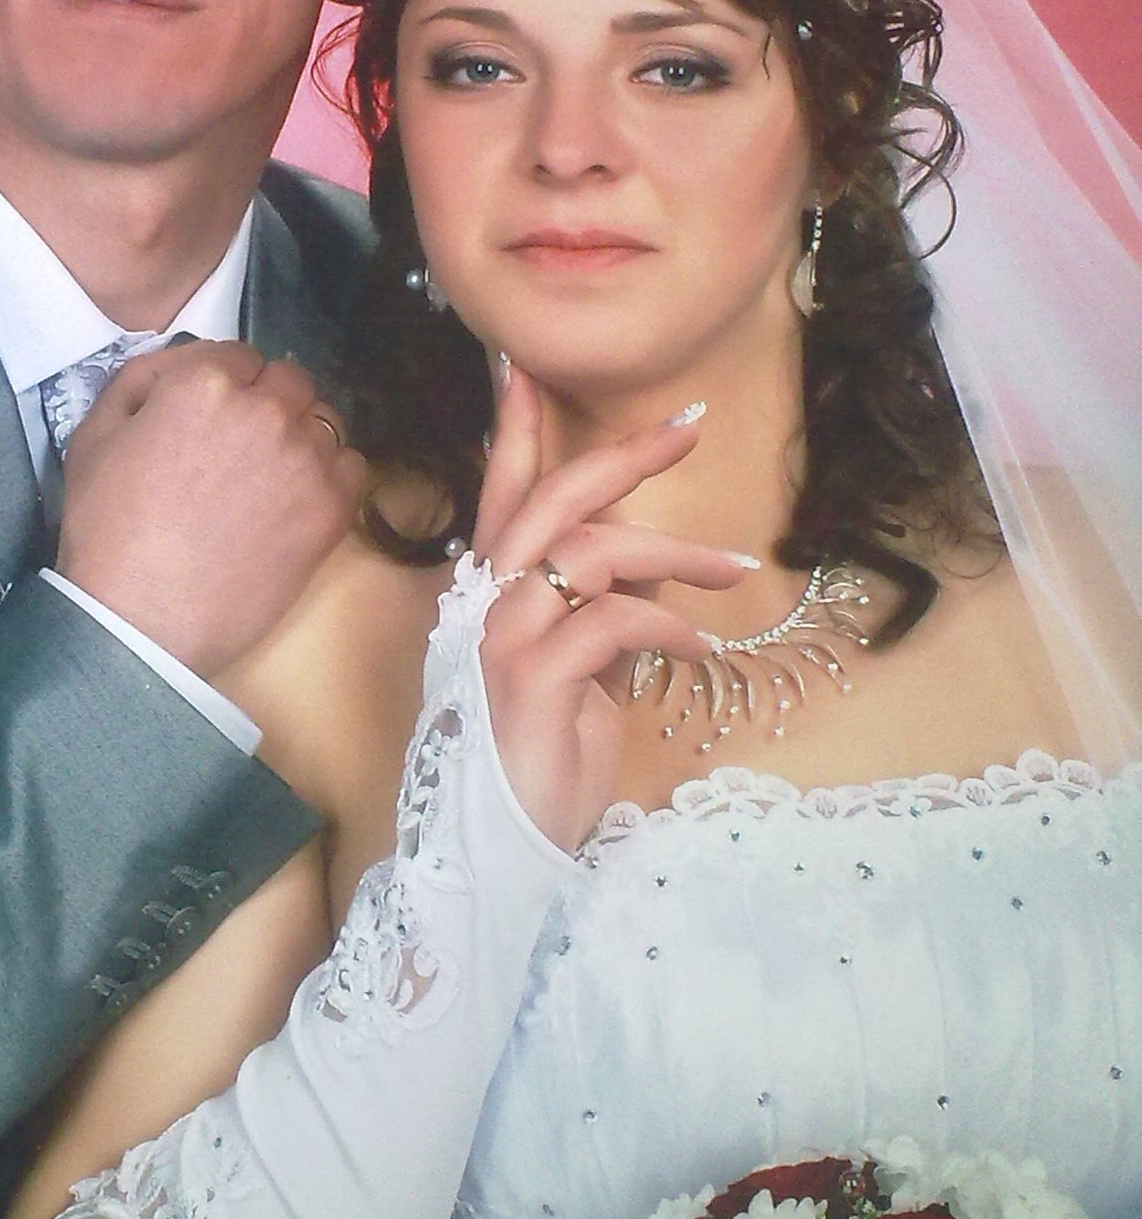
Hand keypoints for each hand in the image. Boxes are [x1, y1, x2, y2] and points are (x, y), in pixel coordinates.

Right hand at [56, 341, 365, 678]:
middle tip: (243, 445)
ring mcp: (306, 458)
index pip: (239, 355)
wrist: (141, 622)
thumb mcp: (94, 436)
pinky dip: (330, 475)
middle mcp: (266, 409)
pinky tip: (298, 500)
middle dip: (268, 402)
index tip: (215, 414)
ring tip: (272, 475)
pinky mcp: (331, 508)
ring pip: (324, 421)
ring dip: (302, 436)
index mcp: (205, 382)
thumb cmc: (107, 532)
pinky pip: (351, 467)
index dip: (225, 382)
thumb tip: (181, 365)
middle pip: (290, 381)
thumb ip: (141, 382)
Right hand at [473, 371, 746, 852]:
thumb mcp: (587, 670)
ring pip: (588, 554)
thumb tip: (658, 558)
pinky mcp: (531, 683)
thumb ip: (607, 608)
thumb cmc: (545, 759)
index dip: (516, 433)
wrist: (503, 848)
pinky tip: (695, 646)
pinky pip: (610, 620)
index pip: (502, 497)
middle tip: (687, 428)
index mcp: (491, 596)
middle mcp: (484, 607)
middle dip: (620, 456)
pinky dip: (664, 623)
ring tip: (734, 568)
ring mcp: (502, 642)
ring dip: (672, 551)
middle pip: (550, 504)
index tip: (524, 369)